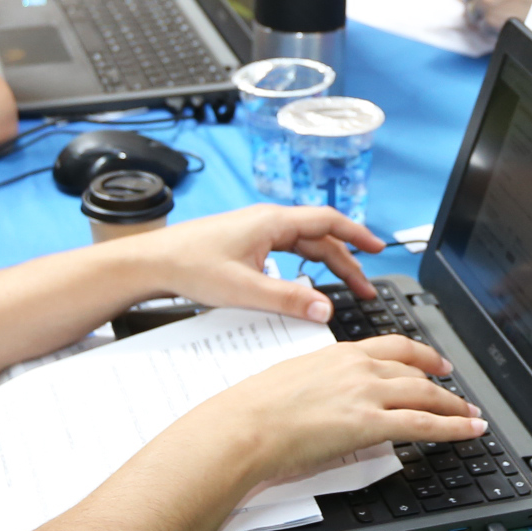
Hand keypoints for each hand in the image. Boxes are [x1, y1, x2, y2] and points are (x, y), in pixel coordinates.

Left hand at [131, 204, 384, 319]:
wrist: (152, 262)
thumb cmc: (190, 266)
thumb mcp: (244, 289)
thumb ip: (288, 299)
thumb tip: (325, 309)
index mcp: (273, 222)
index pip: (328, 222)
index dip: (357, 235)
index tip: (379, 248)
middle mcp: (268, 221)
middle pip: (320, 237)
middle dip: (348, 261)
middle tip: (366, 286)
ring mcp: (256, 231)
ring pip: (304, 244)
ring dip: (328, 264)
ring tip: (346, 286)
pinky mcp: (246, 243)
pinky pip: (287, 250)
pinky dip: (306, 265)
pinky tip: (307, 282)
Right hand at [197, 335, 483, 489]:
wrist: (244, 425)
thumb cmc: (255, 408)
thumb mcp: (294, 379)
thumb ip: (323, 383)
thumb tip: (333, 398)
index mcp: (339, 353)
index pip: (394, 347)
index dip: (422, 355)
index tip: (435, 363)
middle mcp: (359, 367)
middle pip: (415, 372)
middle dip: (443, 384)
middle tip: (459, 394)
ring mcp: (367, 394)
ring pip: (426, 395)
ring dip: (455, 407)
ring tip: (471, 416)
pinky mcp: (370, 423)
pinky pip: (425, 424)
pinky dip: (455, 427)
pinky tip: (470, 430)